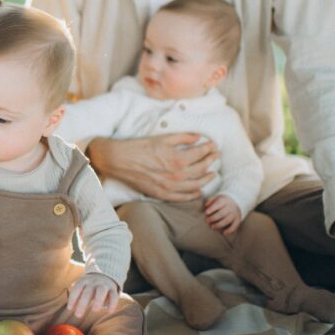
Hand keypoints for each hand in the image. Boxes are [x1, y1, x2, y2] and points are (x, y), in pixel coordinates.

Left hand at [67, 273, 118, 317]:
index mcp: (84, 281)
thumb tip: (70, 308)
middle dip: (82, 304)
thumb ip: (76, 297)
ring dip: (98, 300)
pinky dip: (112, 304)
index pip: (77, 288)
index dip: (73, 298)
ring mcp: (104, 285)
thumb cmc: (89, 285)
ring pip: (101, 291)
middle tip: (78, 315)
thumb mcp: (82, 288)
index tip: (70, 309)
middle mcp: (94, 282)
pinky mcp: (113, 289)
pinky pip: (114, 296)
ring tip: (94, 310)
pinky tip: (109, 311)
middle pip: (88, 292)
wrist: (105, 274)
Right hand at [87, 133, 216, 200]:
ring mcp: (169, 186)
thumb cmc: (139, 146)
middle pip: (201, 169)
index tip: (213, 145)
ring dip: (206, 179)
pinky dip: (193, 195)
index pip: (200, 154)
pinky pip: (182, 197)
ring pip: (195, 185)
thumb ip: (183, 137)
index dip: (208, 149)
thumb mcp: (162, 138)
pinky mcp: (161, 194)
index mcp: (177, 159)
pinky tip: (199, 191)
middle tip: (216, 156)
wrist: (119, 160)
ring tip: (212, 173)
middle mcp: (176, 175)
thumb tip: (198, 137)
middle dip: (210, 161)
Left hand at [204, 195, 240, 233]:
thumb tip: (206, 206)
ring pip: (227, 220)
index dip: (212, 208)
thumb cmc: (222, 201)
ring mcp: (235, 213)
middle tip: (207, 221)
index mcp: (224, 201)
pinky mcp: (238, 219)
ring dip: (219, 225)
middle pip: (222, 213)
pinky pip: (235, 225)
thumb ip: (210, 200)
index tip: (206, 212)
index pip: (218, 204)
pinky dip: (230, 230)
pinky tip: (224, 233)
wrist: (236, 202)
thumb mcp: (217, 197)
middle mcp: (230, 207)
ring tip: (212, 227)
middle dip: (213, 218)